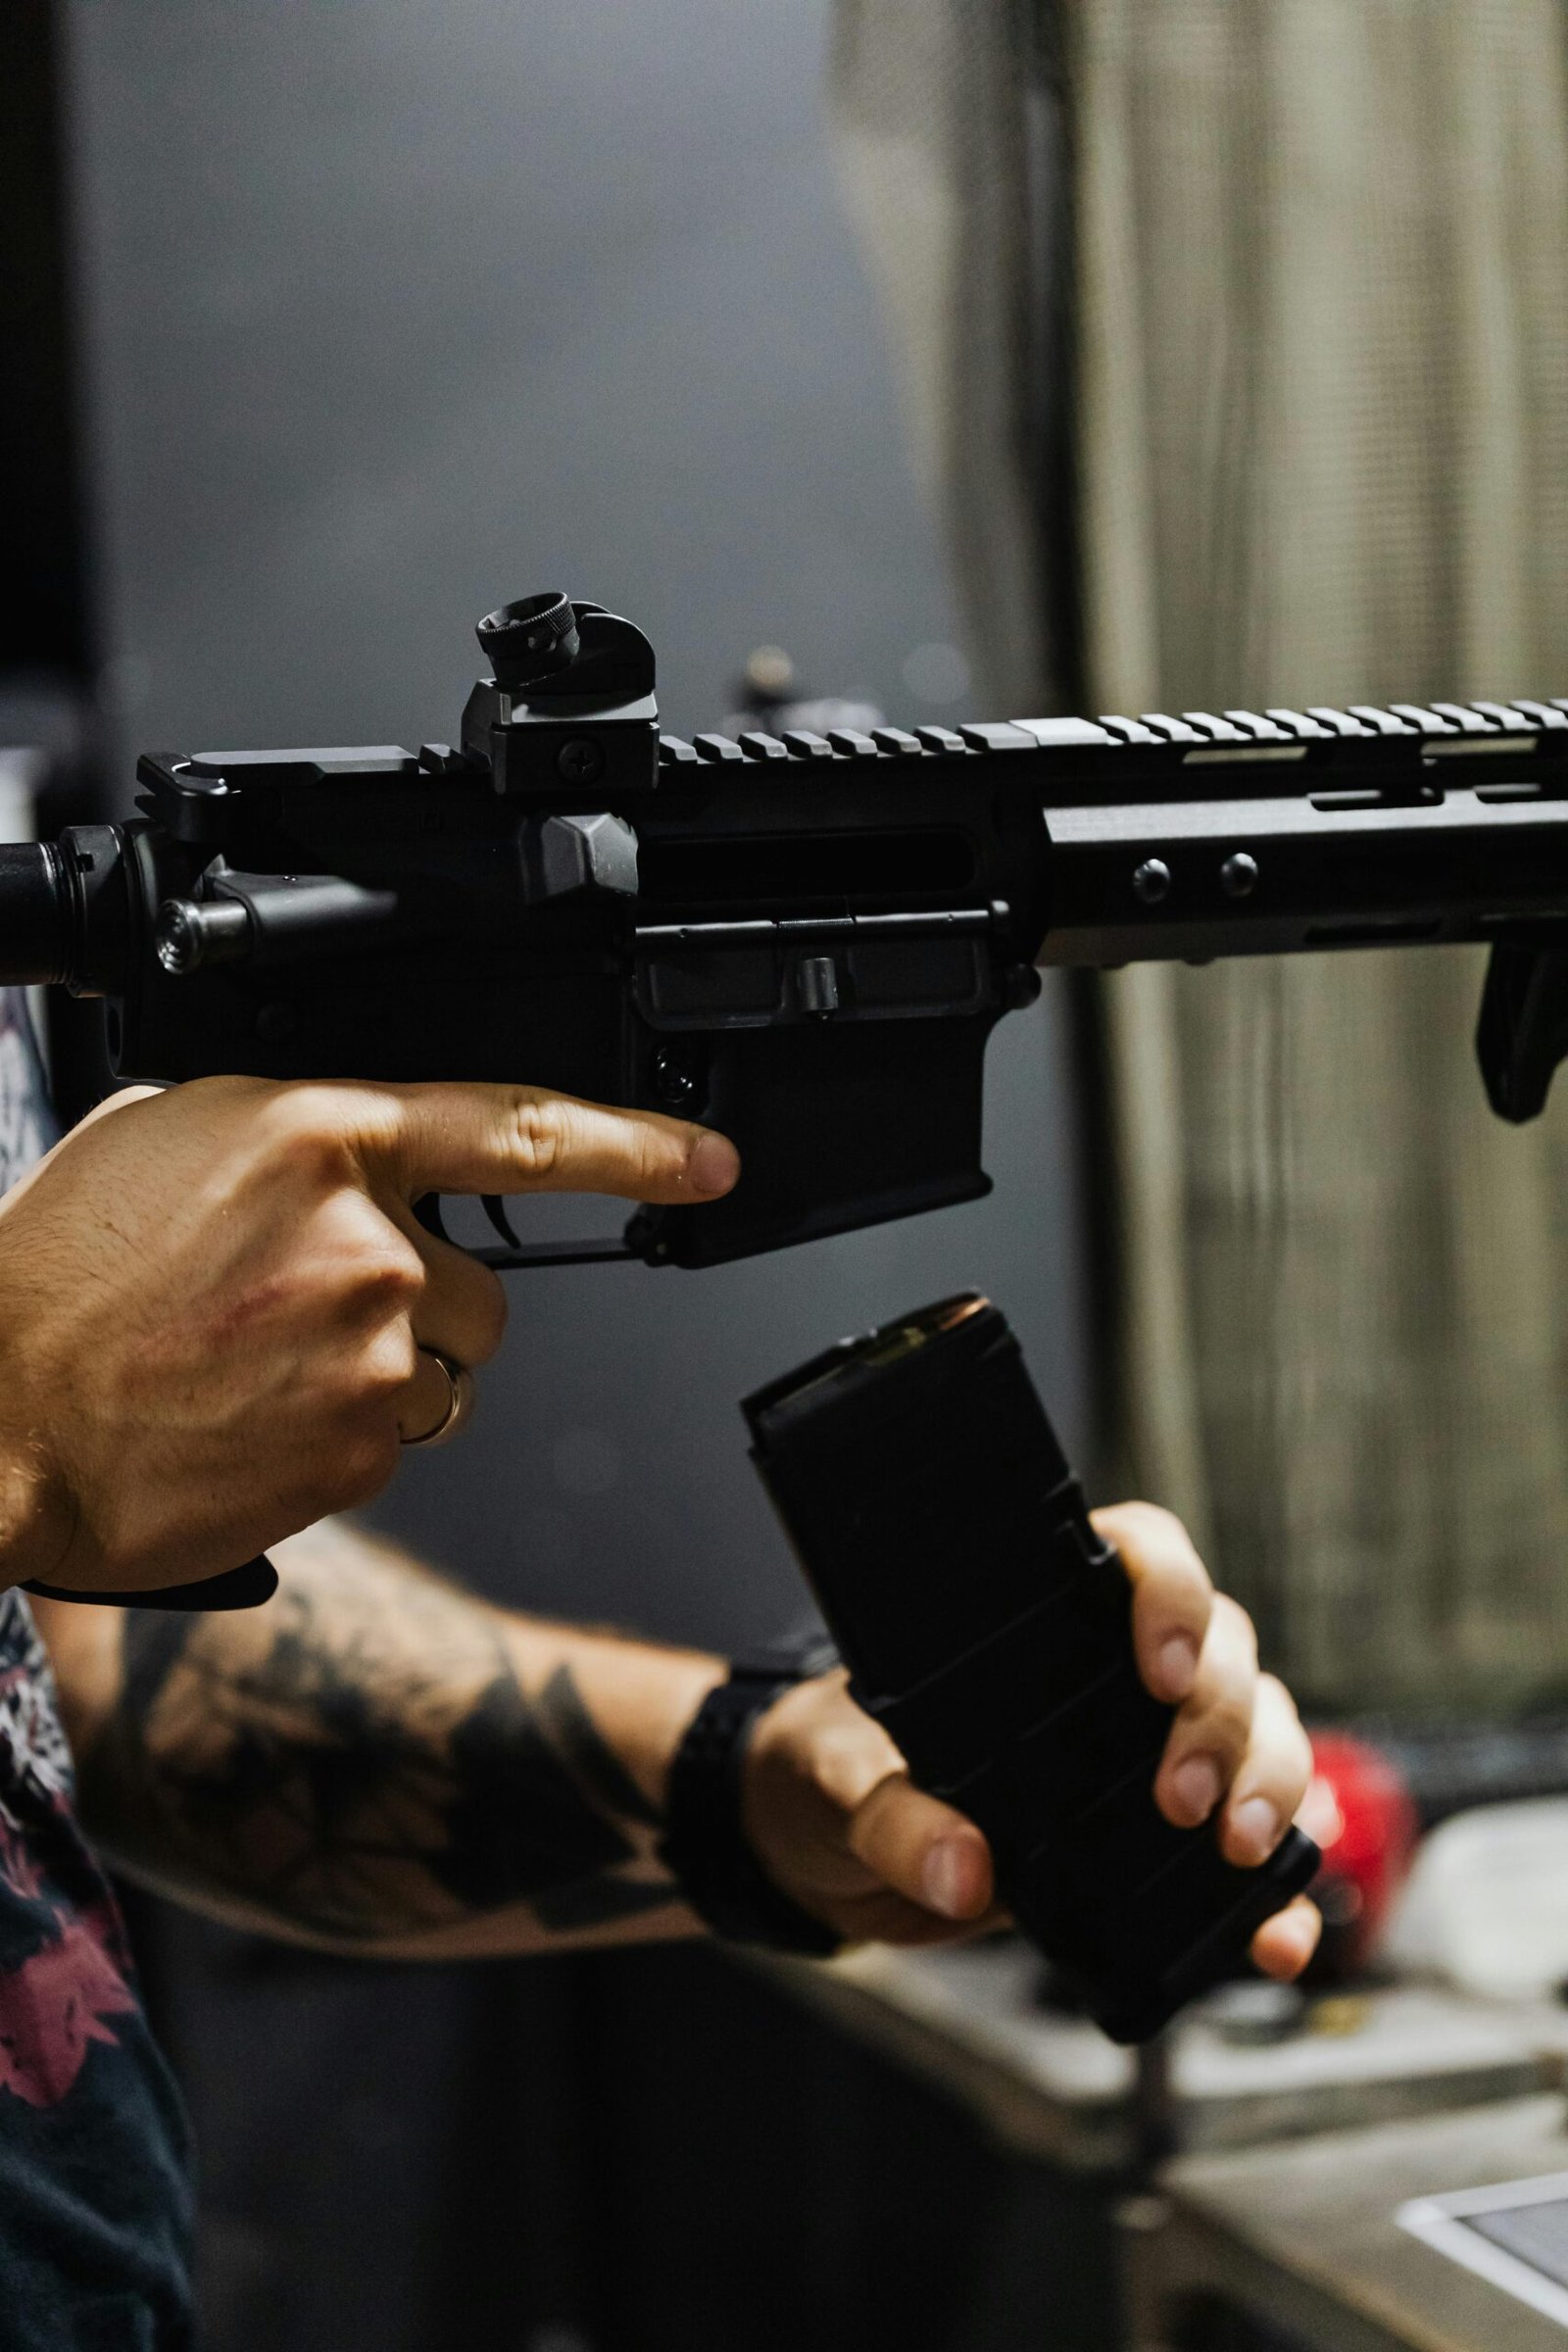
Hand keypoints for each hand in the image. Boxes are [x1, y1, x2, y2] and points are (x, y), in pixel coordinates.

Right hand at [0, 1077, 738, 1595]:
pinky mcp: (359, 1453)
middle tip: (295, 1317)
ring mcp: (372, 1356)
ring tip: (254, 1370)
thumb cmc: (60, 1273)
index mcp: (326, 1138)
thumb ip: (299, 1136)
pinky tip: (248, 1421)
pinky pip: (396, 1440)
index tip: (709, 1163)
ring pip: (442, 1373)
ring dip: (379, 1375)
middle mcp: (371, 1244)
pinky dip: (339, 1438)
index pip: (522, 1130)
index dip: (637, 1147)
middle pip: (481, 1291)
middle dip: (417, 1306)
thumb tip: (367, 1162)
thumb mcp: (173, 1135)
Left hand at [742, 1501, 1318, 1980]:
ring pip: (1257, 1730)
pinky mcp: (1148, 1833)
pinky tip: (1276, 1937)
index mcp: (1035, 1615)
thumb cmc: (825, 1769)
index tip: (1160, 1670)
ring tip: (1234, 1852)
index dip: (1171, 1594)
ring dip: (1272, 1784)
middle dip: (1223, 1722)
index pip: (1138, 1554)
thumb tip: (965, 1869)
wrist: (822, 1855)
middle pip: (1221, 1650)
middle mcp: (1106, 1668)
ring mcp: (1139, 1748)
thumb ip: (890, 1817)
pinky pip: (1241, 1842)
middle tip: (1183, 1803)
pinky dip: (1271, 1889)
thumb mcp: (833, 1781)